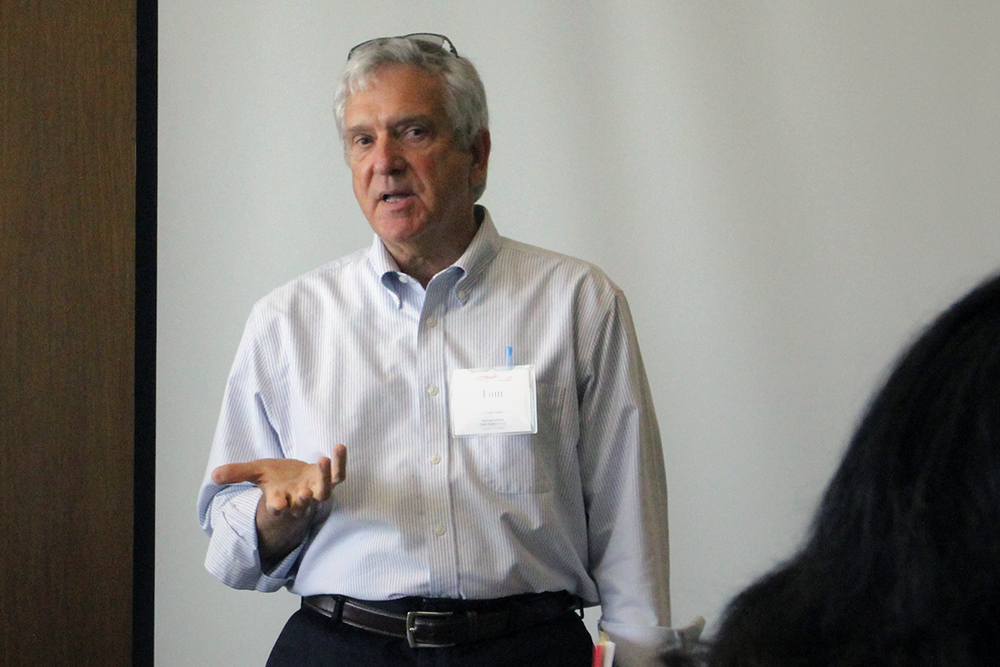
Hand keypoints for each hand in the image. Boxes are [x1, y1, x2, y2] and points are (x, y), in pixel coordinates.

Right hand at [211, 445, 346, 570]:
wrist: (298, 480)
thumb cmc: (278, 479)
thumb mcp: (257, 473)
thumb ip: (237, 474)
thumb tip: (213, 475)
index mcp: (280, 501)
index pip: (278, 508)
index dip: (277, 507)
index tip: (276, 505)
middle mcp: (300, 500)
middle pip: (303, 505)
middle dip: (303, 500)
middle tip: (304, 493)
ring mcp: (317, 492)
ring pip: (324, 491)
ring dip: (323, 479)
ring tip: (322, 460)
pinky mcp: (330, 481)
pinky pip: (338, 474)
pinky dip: (340, 462)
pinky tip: (339, 447)